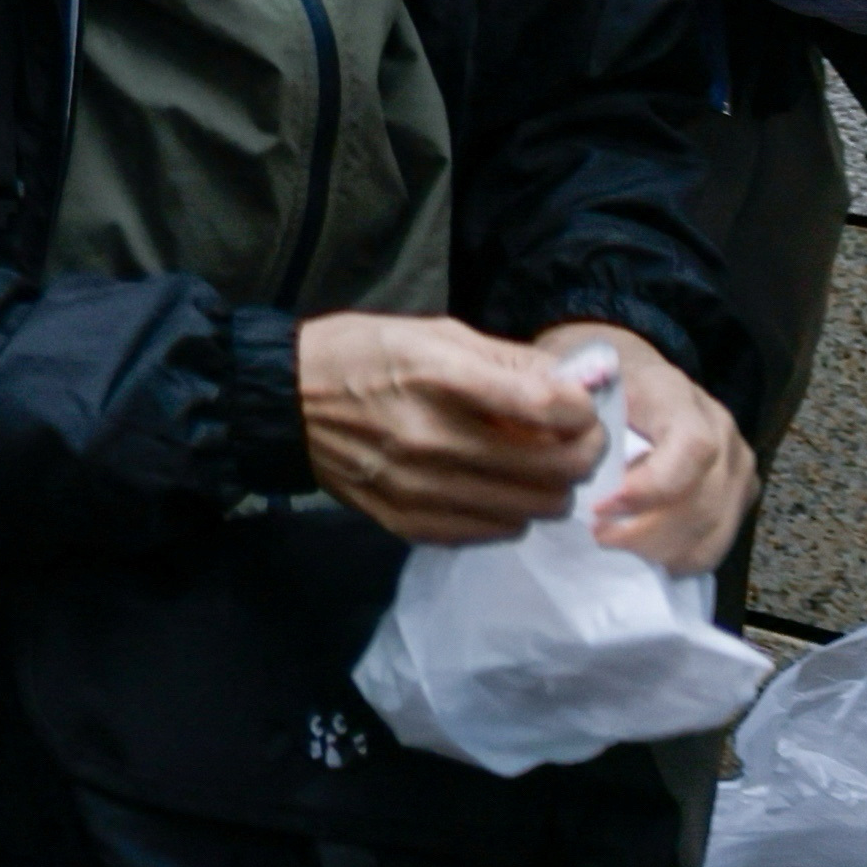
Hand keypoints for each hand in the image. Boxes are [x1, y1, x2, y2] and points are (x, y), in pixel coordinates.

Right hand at [297, 311, 613, 544]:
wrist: (282, 403)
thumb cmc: (361, 355)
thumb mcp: (434, 333)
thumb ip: (510, 361)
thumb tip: (577, 386)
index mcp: (438, 377)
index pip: (549, 409)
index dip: (583, 410)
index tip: (577, 406)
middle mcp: (432, 440)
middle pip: (556, 470)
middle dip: (582, 453)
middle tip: (572, 440)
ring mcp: (419, 490)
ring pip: (535, 509)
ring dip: (548, 487)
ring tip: (530, 464)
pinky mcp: (408, 523)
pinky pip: (496, 532)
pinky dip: (510, 511)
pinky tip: (492, 486)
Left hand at [549, 322, 756, 573]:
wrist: (631, 370)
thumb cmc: (595, 378)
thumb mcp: (574, 377)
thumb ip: (569, 408)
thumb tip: (554, 444)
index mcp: (679, 395)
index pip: (693, 448)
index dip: (652, 488)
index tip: (600, 507)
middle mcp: (721, 430)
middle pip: (705, 501)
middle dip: (648, 532)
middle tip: (598, 536)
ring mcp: (736, 464)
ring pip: (714, 530)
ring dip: (661, 551)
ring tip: (615, 545)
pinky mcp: (738, 494)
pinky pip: (716, 543)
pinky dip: (678, 557)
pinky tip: (640, 553)